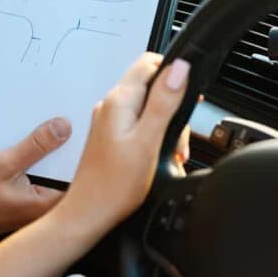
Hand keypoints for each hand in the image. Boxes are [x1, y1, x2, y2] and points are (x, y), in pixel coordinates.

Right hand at [0, 118, 70, 241]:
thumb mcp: (4, 164)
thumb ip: (35, 146)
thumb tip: (63, 128)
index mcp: (48, 204)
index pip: (77, 174)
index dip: (80, 150)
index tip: (79, 129)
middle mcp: (47, 209)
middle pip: (68, 173)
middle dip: (65, 150)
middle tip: (63, 126)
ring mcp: (38, 208)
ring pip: (54, 176)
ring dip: (50, 157)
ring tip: (47, 135)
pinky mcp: (29, 204)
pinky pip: (42, 180)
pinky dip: (39, 166)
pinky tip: (31, 153)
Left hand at [57, 53, 190, 238]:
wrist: (89, 214)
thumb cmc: (114, 186)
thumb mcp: (148, 140)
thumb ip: (164, 102)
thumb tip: (180, 68)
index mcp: (120, 101)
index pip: (151, 63)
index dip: (175, 73)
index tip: (188, 97)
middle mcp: (111, 106)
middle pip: (153, 86)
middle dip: (174, 107)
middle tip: (179, 139)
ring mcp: (110, 121)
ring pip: (149, 108)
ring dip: (167, 126)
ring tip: (171, 154)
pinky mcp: (112, 137)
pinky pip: (140, 125)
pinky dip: (155, 137)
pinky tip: (158, 158)